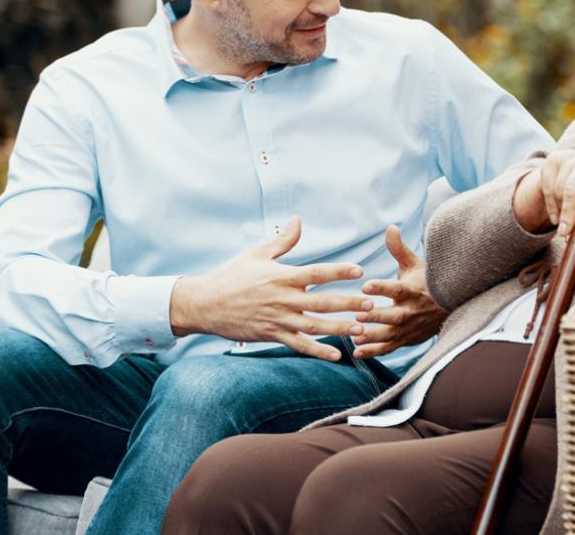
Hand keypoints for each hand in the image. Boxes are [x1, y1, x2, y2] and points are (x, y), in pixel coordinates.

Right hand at [169, 216, 369, 360]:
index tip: (359, 270)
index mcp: (282, 276)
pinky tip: (337, 354)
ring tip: (361, 329)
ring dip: (340, 328)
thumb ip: (283, 240)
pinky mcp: (272, 335)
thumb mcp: (256, 254)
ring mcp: (279, 319)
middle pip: (322, 302)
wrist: (204, 304)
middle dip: (348, 303)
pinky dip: (318, 351)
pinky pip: (299, 345)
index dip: (339, 271)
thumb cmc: (231, 276)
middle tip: (371, 304)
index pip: (316, 273)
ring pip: (315, 326)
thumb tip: (298, 219)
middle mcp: (283, 299)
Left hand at [352, 226, 447, 358]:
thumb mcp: (415, 264)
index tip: (366, 284)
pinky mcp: (406, 340)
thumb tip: (390, 227)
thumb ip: (399, 249)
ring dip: (374, 336)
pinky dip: (375, 351)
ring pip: (391, 334)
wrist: (447, 308)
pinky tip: (357, 352)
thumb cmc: (426, 281)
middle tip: (358, 315)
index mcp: (413, 290)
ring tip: (355, 335)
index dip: (382, 287)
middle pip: (394, 315)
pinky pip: (390, 348)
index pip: (397, 289)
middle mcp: (412, 310)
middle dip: (377, 316)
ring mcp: (409, 328)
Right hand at [513, 149, 574, 236]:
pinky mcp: (553, 159)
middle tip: (566, 231)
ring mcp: (570, 157)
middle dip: (570, 211)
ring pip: (560, 188)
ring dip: (560, 211)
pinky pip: (548, 186)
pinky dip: (551, 206)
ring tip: (563, 226)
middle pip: (574, 186)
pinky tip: (555, 218)